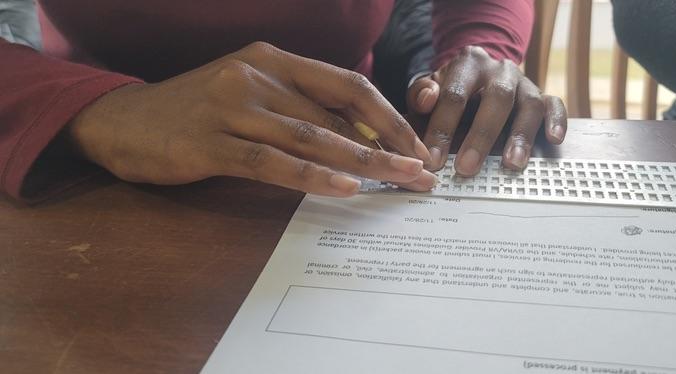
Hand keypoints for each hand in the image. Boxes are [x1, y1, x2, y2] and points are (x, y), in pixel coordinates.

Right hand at [68, 42, 435, 196]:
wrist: (122, 120)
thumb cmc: (196, 112)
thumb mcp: (252, 96)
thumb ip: (299, 109)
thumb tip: (358, 140)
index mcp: (273, 60)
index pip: (347, 85)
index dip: (389, 116)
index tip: (417, 145)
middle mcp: (257, 76)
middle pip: (339, 113)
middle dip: (388, 145)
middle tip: (423, 172)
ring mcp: (233, 107)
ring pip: (313, 136)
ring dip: (364, 162)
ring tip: (400, 181)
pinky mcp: (210, 142)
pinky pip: (273, 162)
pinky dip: (313, 175)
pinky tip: (345, 188)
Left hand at [407, 46, 566, 174]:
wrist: (477, 76)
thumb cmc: (451, 90)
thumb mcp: (429, 88)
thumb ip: (420, 93)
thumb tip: (425, 100)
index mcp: (469, 63)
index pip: (454, 94)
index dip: (442, 127)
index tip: (434, 158)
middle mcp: (500, 70)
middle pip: (496, 98)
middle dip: (481, 136)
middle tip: (467, 167)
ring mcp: (524, 83)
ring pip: (529, 105)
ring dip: (521, 136)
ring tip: (511, 163)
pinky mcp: (542, 96)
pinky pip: (555, 105)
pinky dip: (557, 121)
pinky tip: (553, 139)